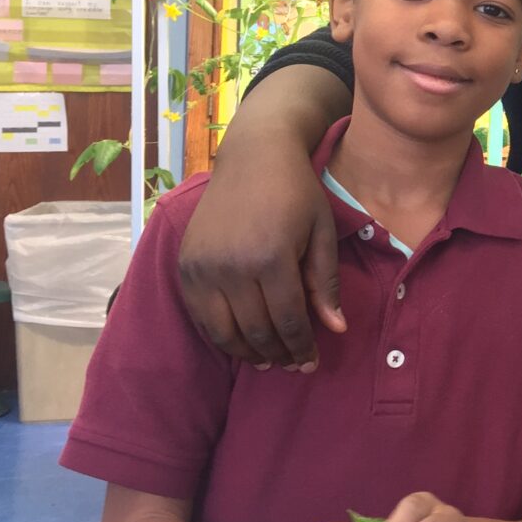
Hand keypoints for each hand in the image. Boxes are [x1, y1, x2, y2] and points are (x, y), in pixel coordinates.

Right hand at [177, 136, 344, 368]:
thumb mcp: (322, 234)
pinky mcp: (186, 265)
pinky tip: (242, 341)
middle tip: (294, 365)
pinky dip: (221, 335)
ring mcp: (203, 267)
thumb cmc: (297, 193)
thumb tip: (336, 330)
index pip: (289, 321)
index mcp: (271, 259)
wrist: (254, 156)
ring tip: (269, 360)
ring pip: (225, 332)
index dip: (302, 347)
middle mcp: (231, 267)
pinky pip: (201, 316)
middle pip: (257, 331)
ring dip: (249, 352)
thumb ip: (325, 284)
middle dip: (279, 354)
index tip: (313, 362)